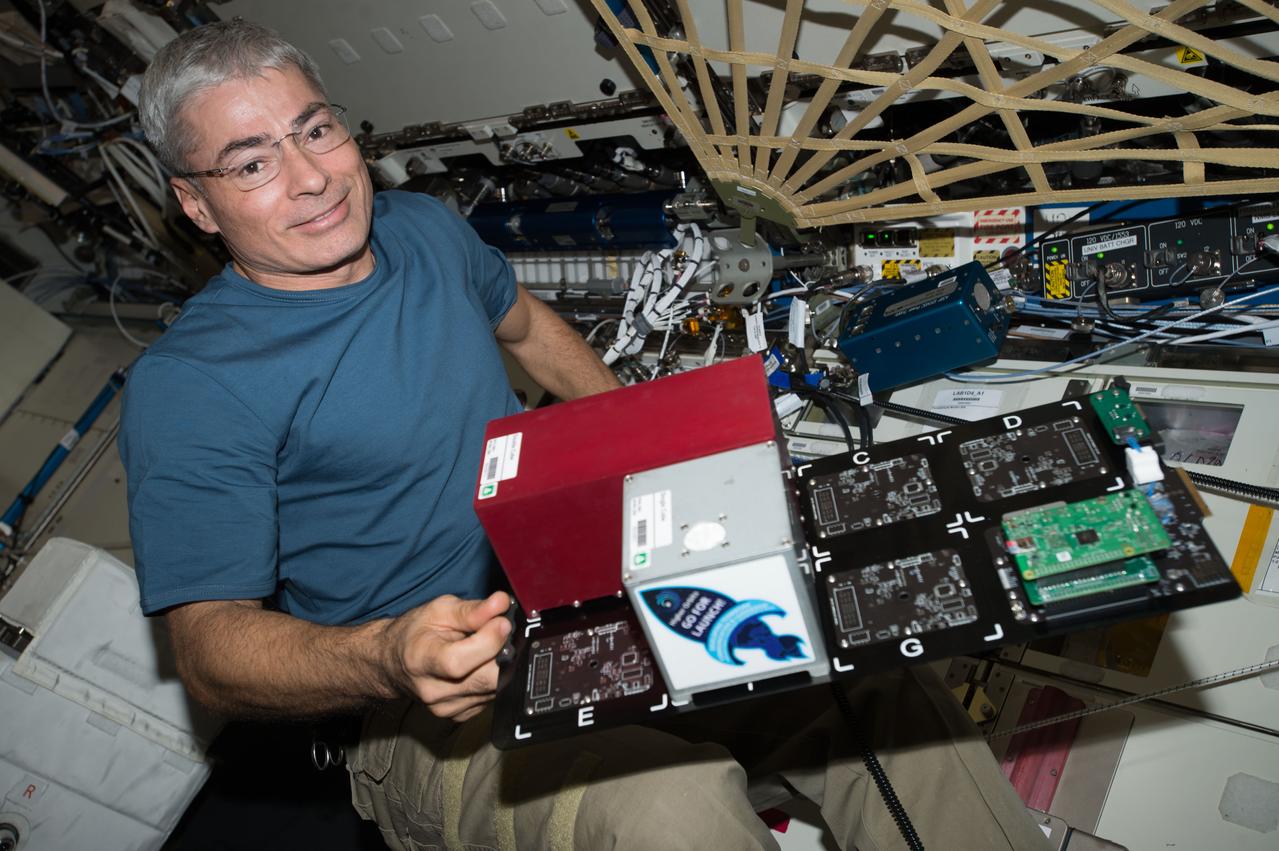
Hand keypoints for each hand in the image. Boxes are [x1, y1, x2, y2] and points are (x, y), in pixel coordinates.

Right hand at [384, 591, 511, 720]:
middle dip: (503, 652)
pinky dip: (492, 678)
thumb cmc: (415, 634)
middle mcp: (433, 691)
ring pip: (494, 689)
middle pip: (486, 680)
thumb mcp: (439, 610)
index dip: (488, 641)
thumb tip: (501, 603)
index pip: (460, 662)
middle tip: (501, 632)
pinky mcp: (460, 715)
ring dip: (500, 665)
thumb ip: (472, 610)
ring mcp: (447, 708)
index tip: (502, 621)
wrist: (393, 664)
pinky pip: (491, 697)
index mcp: (421, 662)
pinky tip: (481, 664)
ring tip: (487, 646)